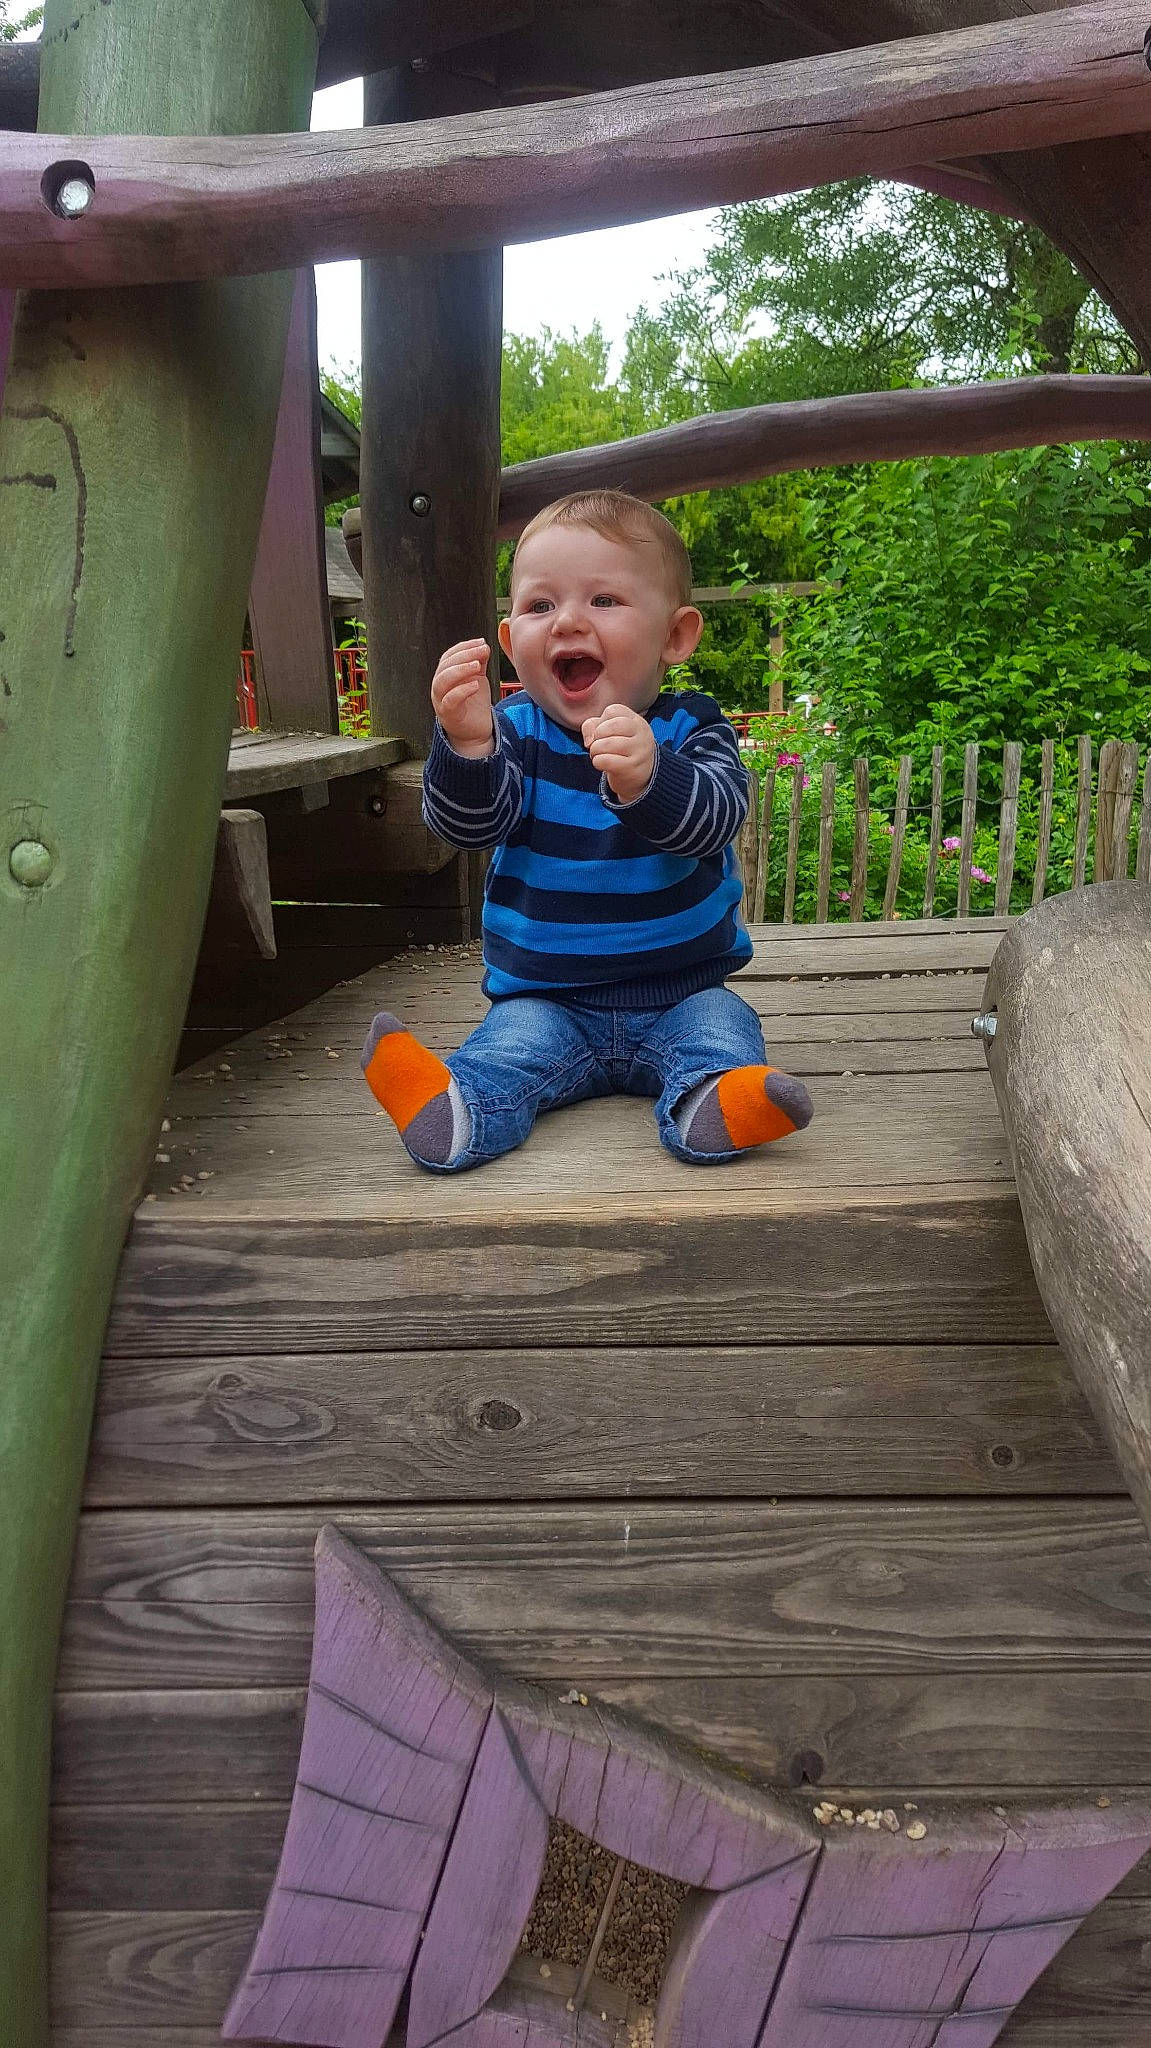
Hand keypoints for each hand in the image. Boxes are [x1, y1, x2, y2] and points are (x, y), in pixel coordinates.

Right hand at [431, 638, 494, 756]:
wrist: (475, 731)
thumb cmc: (474, 703)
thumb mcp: (478, 678)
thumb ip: (479, 663)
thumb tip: (483, 645)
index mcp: (445, 675)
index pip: (449, 656)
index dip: (464, 647)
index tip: (481, 642)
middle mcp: (439, 686)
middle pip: (445, 665)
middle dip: (464, 655)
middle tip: (482, 651)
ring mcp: (440, 700)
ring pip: (443, 681)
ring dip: (460, 670)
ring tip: (477, 665)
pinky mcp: (447, 714)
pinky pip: (450, 700)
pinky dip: (462, 690)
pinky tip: (475, 685)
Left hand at [582, 704, 656, 804]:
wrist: (641, 776)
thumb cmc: (621, 750)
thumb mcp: (609, 732)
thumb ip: (592, 726)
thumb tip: (589, 741)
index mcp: (636, 720)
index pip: (612, 711)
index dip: (600, 722)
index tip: (601, 734)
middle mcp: (641, 733)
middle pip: (610, 726)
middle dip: (596, 736)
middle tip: (596, 746)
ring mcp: (639, 750)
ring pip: (607, 744)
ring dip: (595, 750)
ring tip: (597, 755)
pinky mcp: (632, 767)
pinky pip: (606, 760)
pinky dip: (597, 762)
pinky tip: (601, 764)